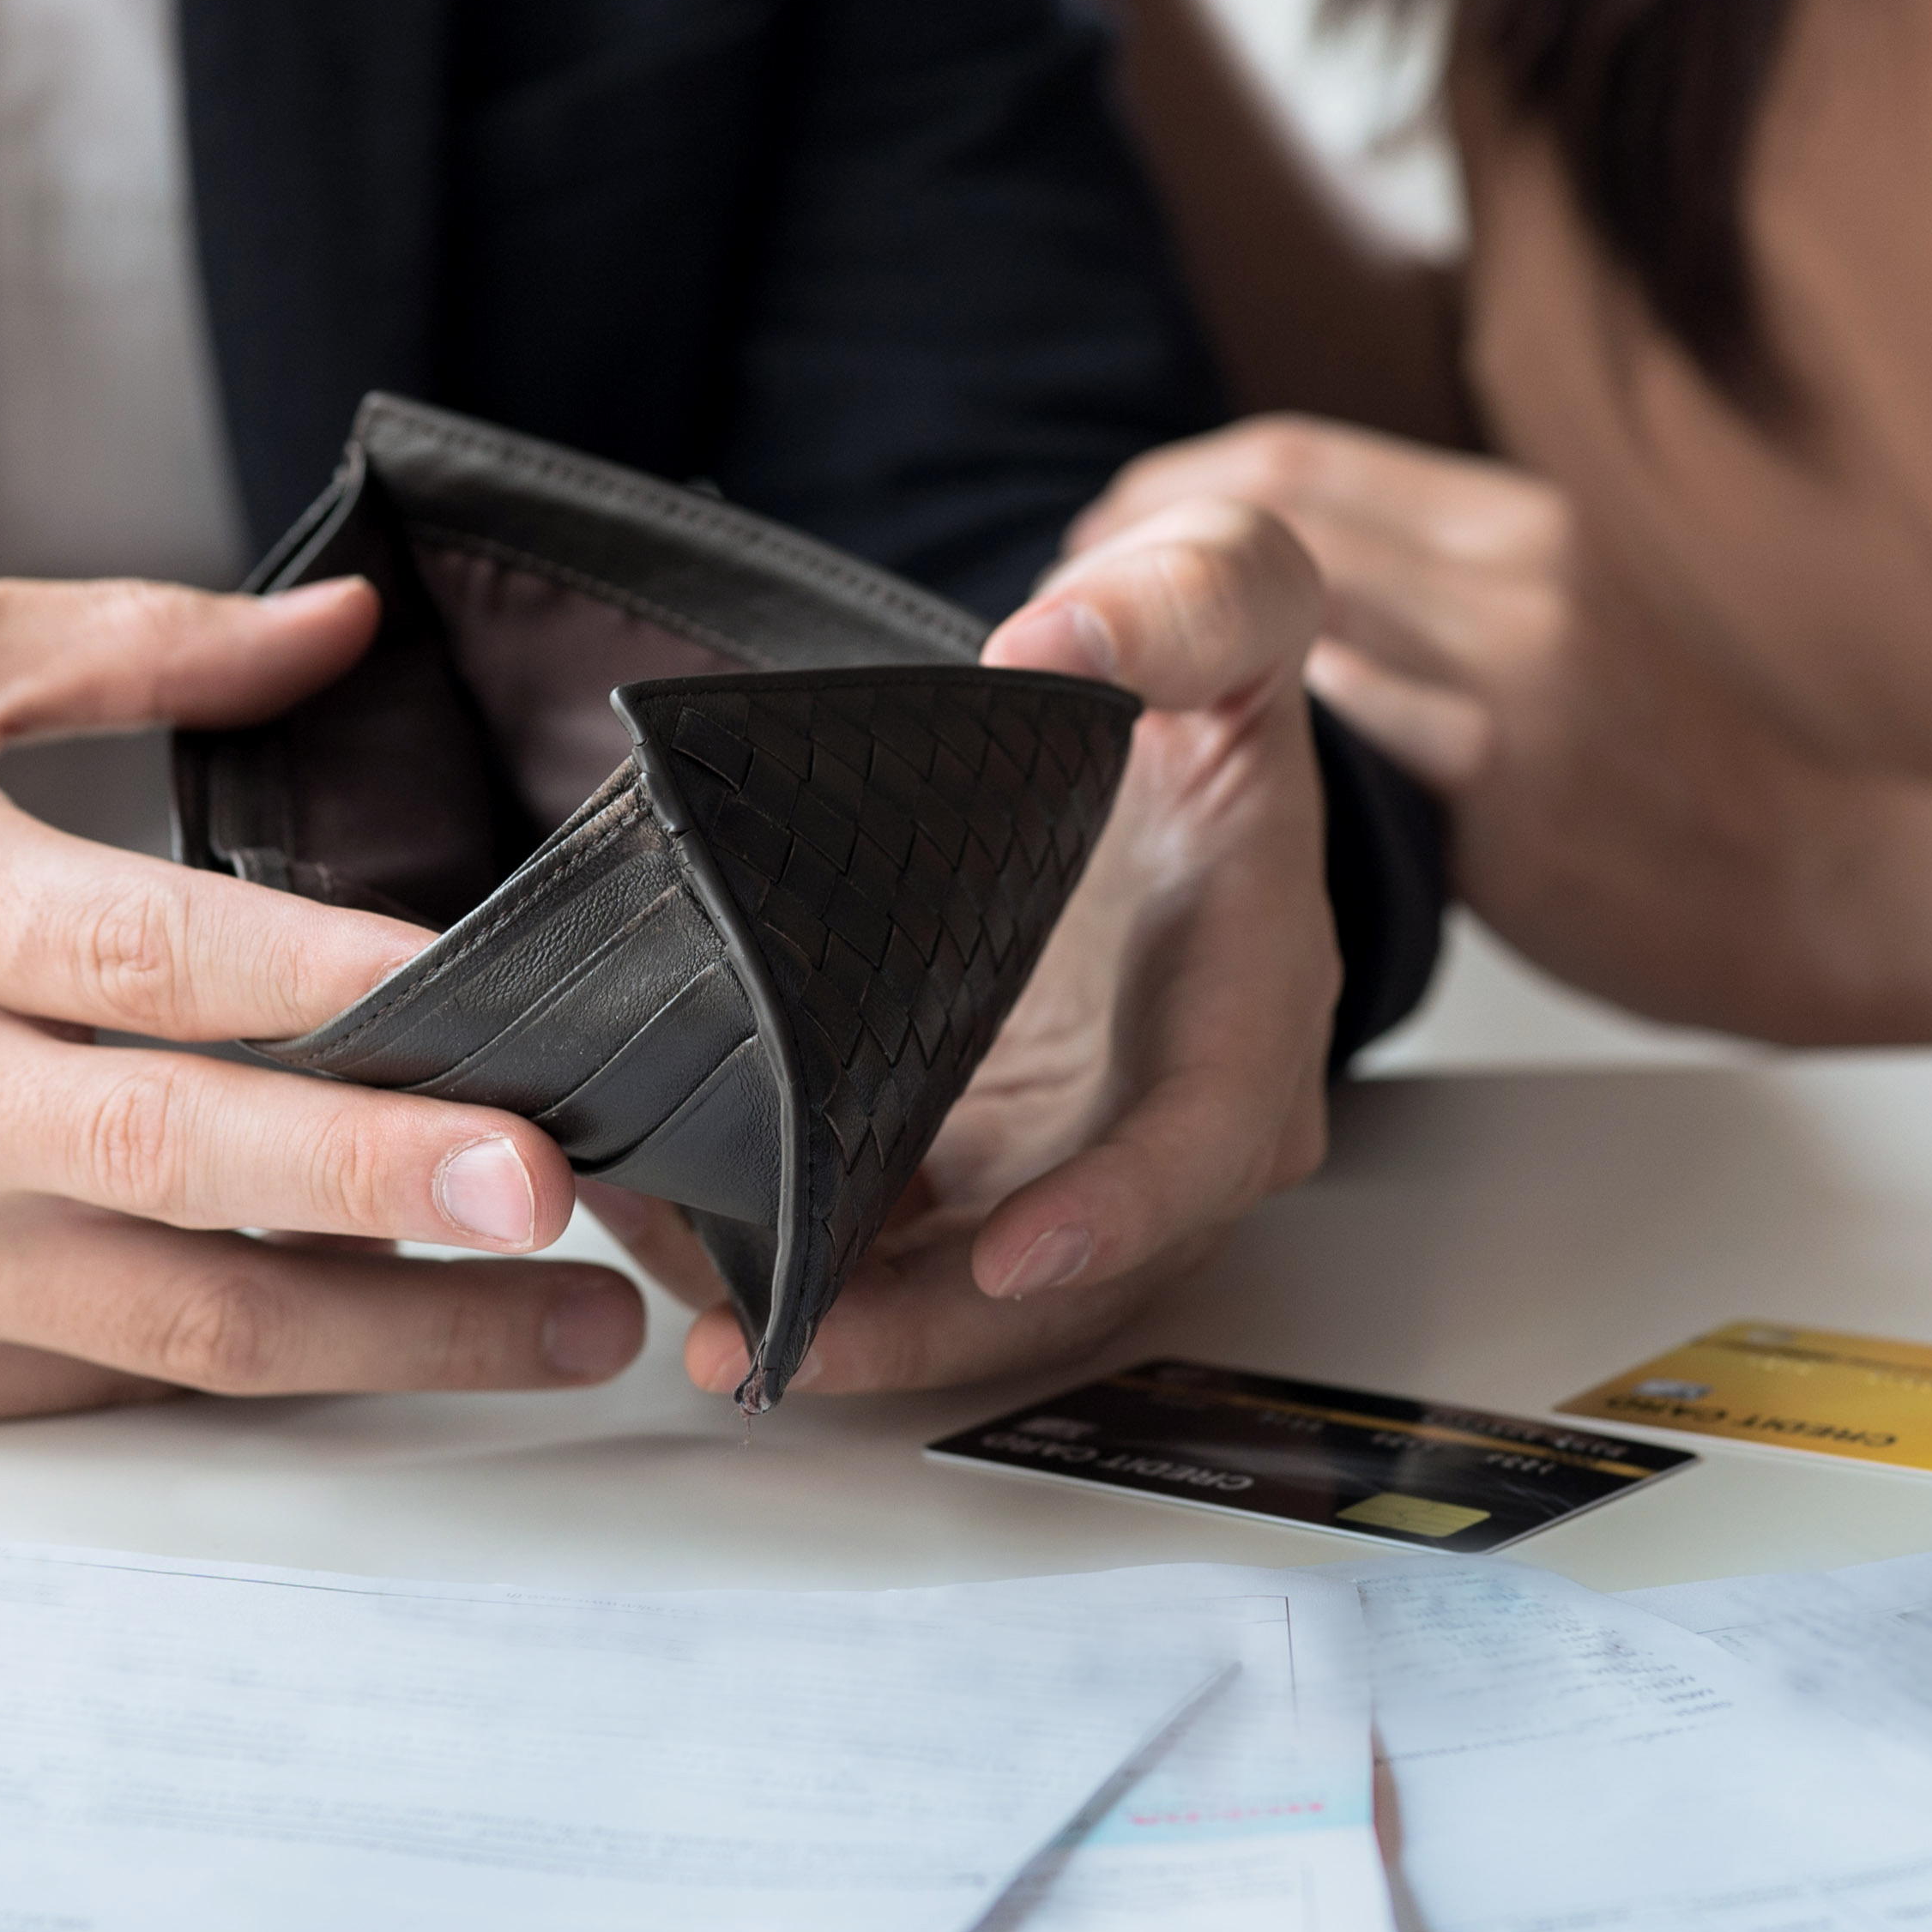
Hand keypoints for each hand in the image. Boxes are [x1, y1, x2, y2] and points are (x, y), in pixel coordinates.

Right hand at [0, 576, 649, 1423]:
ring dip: (393, 1334)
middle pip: (182, 1164)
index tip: (491, 1000)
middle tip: (563, 1195)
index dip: (326, 989)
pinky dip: (258, 1360)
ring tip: (565, 1318)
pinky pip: (104, 1375)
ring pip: (178, 1324)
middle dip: (392, 1187)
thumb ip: (125, 637)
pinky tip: (395, 1330)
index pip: (142, 956)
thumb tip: (344, 626)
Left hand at [599, 498, 1342, 1397]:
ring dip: (840, 1322)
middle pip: (1072, 1273)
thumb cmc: (1197, 676)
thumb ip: (1174, 604)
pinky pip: (902, 1248)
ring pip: (970, 1294)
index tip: (1014, 1257)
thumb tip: (1057, 642)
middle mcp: (1176, 1106)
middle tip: (768, 1340)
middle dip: (924, 1327)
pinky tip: (678, 1247)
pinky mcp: (989, 1159)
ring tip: (687, 1312)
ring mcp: (1079, 1150)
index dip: (1120, 1210)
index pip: (1205, 1135)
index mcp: (1252, 986)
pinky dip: (800, 1265)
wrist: (1150, 722)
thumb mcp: (1225, 592)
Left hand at [1090, 419, 1868, 1039]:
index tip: (1093, 540)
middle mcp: (1520, 568)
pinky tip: (1187, 761)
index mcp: (1520, 524)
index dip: (1167, 488)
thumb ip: (1432, 599)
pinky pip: (1349, 715)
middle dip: (1138, 546)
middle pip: (1272, 505)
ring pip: (1291, 596)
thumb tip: (1269, 596)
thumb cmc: (1667, 785)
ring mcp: (1521, 663)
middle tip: (1054, 608)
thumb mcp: (1558, 639)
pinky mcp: (1512, 770)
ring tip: (1088, 679)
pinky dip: (1250, 721)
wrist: (1813, 888)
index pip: (1295, 455)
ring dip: (1170, 631)